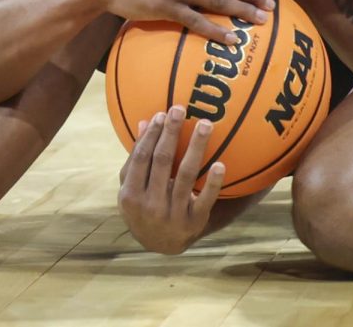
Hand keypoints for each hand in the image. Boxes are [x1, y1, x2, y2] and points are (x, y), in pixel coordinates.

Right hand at [118, 105, 224, 254]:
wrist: (159, 244)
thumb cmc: (143, 206)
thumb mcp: (132, 187)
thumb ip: (135, 159)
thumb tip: (144, 121)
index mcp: (131, 195)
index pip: (142, 157)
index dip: (152, 135)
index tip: (163, 114)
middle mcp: (151, 205)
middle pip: (162, 161)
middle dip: (171, 133)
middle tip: (181, 109)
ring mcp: (173, 214)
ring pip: (186, 175)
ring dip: (196, 147)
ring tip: (205, 125)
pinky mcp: (194, 221)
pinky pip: (206, 199)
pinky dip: (213, 182)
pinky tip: (221, 164)